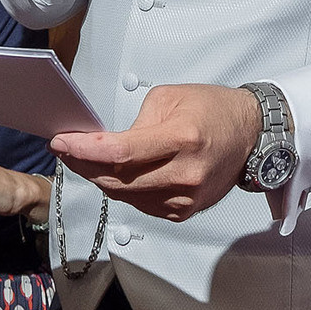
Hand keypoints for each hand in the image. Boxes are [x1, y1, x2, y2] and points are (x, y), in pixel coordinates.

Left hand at [48, 83, 260, 221]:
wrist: (249, 134)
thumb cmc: (213, 110)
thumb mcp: (170, 98)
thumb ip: (135, 123)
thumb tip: (106, 144)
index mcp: (181, 138)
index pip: (120, 152)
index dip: (84, 150)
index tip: (62, 143)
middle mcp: (184, 173)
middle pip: (117, 180)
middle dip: (83, 165)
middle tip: (65, 150)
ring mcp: (185, 198)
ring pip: (125, 196)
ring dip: (99, 179)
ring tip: (83, 161)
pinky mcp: (184, 211)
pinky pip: (141, 205)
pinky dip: (122, 190)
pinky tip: (112, 175)